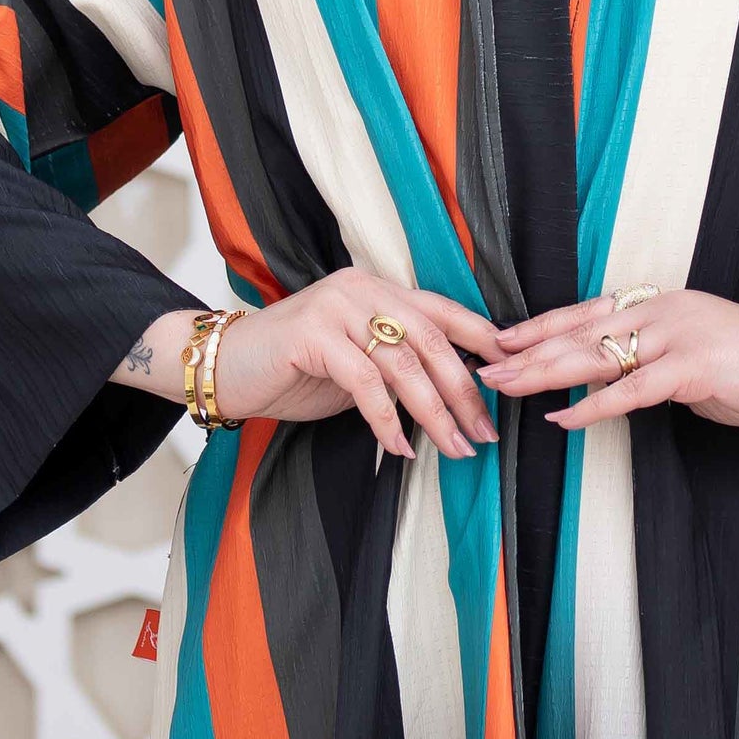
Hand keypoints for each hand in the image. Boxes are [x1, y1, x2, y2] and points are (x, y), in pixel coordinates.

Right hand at [121, 275, 503, 460]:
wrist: (225, 368)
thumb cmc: (294, 369)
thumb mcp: (357, 361)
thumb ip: (399, 362)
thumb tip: (459, 390)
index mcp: (378, 289)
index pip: (445, 311)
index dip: (484, 341)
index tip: (513, 376)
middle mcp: (362, 289)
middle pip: (433, 340)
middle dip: (465, 391)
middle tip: (485, 432)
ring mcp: (336, 307)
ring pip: (404, 363)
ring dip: (434, 413)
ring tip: (454, 448)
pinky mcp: (312, 335)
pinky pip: (366, 383)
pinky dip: (387, 421)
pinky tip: (399, 449)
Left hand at [477, 286, 738, 434]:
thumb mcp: (698, 361)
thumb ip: (660, 365)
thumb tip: (629, 384)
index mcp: (661, 304)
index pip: (587, 313)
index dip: (540, 326)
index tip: (500, 339)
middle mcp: (662, 311)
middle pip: (579, 331)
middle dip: (526, 351)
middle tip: (483, 366)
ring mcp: (677, 336)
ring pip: (594, 355)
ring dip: (542, 373)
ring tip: (503, 386)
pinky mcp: (693, 367)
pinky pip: (630, 390)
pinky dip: (591, 405)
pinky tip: (560, 417)